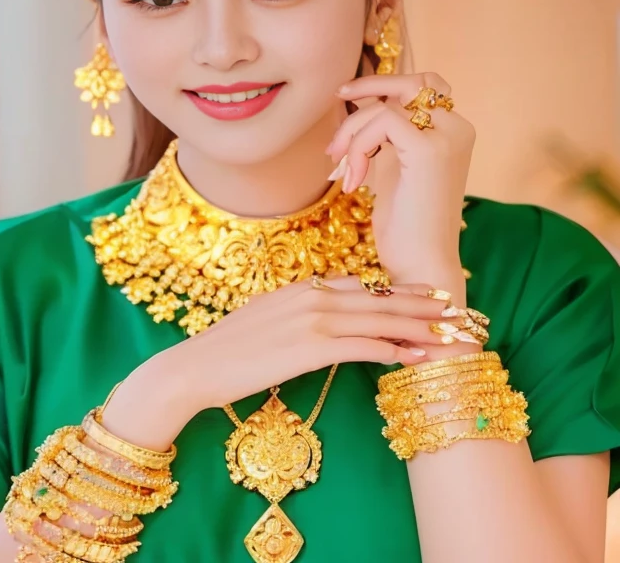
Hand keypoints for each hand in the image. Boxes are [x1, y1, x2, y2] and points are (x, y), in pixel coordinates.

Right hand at [152, 275, 473, 412]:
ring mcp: (311, 320)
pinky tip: (415, 355)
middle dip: (421, 305)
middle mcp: (311, 297)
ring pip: (378, 319)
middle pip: (379, 298)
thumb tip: (326, 317)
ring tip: (449, 331)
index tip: (425, 295)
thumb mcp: (266, 319)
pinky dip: (393, 349)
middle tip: (455, 308)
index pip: (362, 285)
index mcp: (301, 288)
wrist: (195, 366)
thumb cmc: (228, 349)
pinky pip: (362, 346)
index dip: (398, 291)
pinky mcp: (309, 348)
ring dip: (418, 326)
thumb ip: (298, 312)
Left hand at [328, 72, 474, 299]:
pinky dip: (359, 146)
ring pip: (388, 106)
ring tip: (341, 167)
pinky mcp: (429, 150)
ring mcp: (448, 137)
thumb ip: (386, 134)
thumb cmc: (405, 224)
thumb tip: (359, 102)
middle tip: (339, 102)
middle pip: (412, 82)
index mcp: (454, 131)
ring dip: (353, 132)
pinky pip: (382, 122)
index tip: (347, 97)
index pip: (423, 85)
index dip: (383, 85)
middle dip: (368, 88)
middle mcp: (458, 128)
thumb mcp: (393, 165)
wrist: (420, 266)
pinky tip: (354, 180)